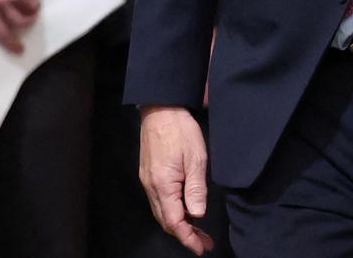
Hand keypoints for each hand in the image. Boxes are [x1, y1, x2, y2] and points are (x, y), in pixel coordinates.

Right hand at [139, 106, 213, 254]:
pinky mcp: (149, 175)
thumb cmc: (180, 130)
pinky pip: (159, 201)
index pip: (174, 222)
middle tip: (204, 242)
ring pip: (162, 212)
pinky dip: (172, 211)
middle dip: (185, 235)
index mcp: (163, 185)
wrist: (160, 109)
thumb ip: (196, 189)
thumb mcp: (196, 158)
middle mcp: (151, 187)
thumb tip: (198, 215)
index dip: (188, 238)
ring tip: (198, 230)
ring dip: (179, 224)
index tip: (201, 248)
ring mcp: (148, 181)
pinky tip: (185, 209)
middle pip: (166, 221)